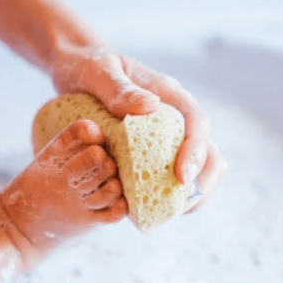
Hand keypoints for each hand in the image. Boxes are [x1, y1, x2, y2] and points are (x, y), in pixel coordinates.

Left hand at [51, 46, 226, 211]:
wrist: (75, 70)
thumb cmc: (86, 67)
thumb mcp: (96, 72)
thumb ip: (117, 88)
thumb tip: (149, 107)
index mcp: (168, 93)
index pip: (196, 121)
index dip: (196, 150)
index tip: (182, 176)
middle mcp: (174, 116)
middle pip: (207, 151)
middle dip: (202, 182)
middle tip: (181, 208)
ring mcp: (166, 135)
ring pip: (195, 169)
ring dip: (189, 195)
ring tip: (168, 215)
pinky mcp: (152, 152)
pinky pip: (167, 177)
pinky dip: (164, 196)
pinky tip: (147, 212)